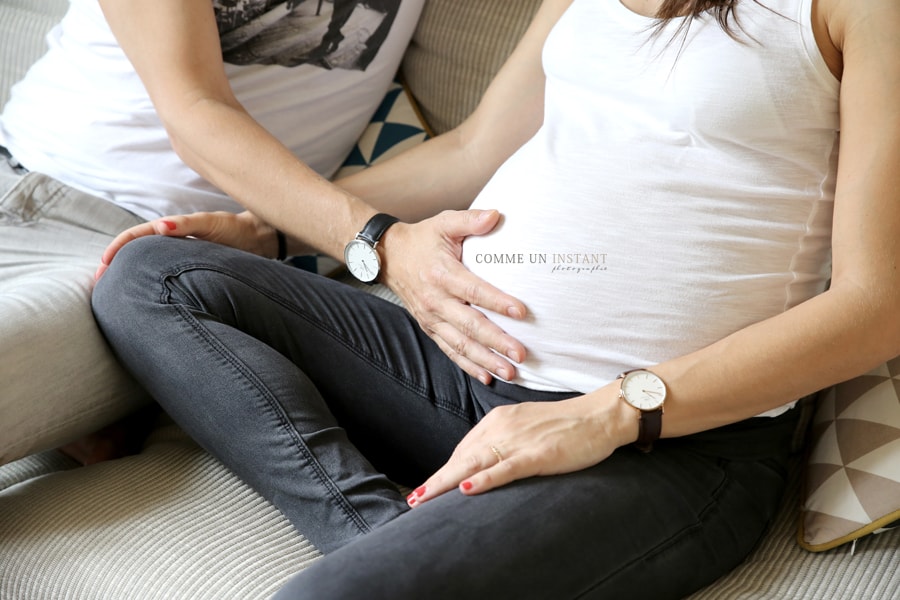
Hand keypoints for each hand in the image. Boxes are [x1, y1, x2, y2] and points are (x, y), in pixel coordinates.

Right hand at [95, 210, 286, 279]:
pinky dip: (150, 283)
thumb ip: (187, 224)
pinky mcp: (191, 267)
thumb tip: (160, 225)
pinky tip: (145, 296)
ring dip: (130, 276)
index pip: (137, 236)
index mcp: (173, 228)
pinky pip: (164, 274)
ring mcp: (181, 255)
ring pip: (148, 265)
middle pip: (137, 252)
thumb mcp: (211, 223)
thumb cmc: (236, 228)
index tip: (104, 265)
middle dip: (116, 266)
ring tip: (114, 294)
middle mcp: (173, 241)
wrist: (260, 238)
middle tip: (99, 286)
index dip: (118, 248)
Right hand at [380, 209, 527, 383]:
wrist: (388, 257)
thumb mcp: (443, 223)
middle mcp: (436, 300)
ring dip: (486, 360)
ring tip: (511, 372)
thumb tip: (496, 215)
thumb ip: (469, 220)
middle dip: (497, 342)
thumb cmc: (423, 239)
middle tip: (521, 354)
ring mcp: (431, 318)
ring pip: (461, 344)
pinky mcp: (429, 328)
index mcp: (442, 274)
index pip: (473, 291)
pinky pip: (450, 350)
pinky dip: (468, 366)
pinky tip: (487, 376)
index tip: (521, 311)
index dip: (497, 301)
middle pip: (470, 325)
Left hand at [406, 390, 633, 506]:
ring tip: (425, 498)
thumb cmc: (566, 424)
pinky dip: (483, 479)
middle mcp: (502, 428)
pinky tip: (466, 489)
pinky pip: (505, 468)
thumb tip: (484, 463)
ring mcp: (518, 441)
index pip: (464, 450)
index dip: (444, 471)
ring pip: (474, 464)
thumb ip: (504, 441)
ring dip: (446, 482)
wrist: (599, 415)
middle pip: (461, 458)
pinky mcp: (538, 454)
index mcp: (498, 420)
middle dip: (436, 480)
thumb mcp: (526, 428)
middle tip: (413, 499)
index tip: (427, 488)